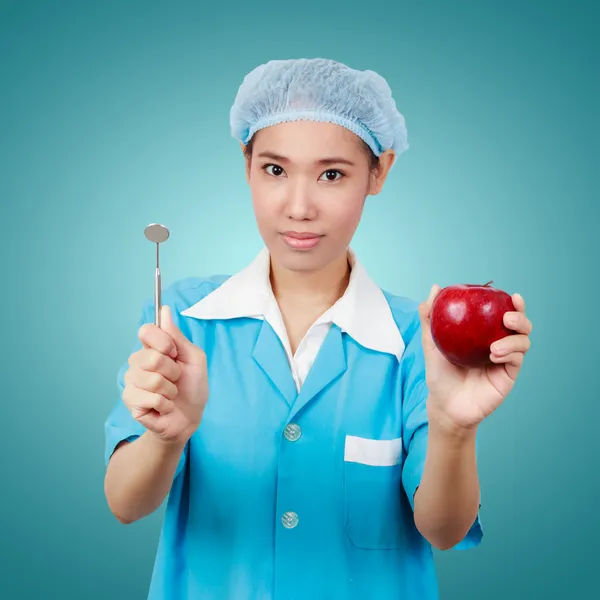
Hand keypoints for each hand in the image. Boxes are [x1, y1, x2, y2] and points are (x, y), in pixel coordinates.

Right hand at [122, 305, 208, 444]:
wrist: (189, 417)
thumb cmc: (192, 386)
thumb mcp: (193, 358)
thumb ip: (177, 336)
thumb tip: (164, 310)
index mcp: (152, 348)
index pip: (146, 331)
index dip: (163, 342)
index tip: (174, 352)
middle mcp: (137, 361)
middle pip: (151, 357)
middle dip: (172, 370)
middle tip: (176, 378)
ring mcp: (131, 381)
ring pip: (152, 379)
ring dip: (170, 389)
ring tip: (171, 393)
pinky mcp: (130, 400)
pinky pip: (151, 397)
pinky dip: (165, 404)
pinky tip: (164, 406)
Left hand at [419, 285, 531, 431]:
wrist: (444, 405)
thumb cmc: (439, 374)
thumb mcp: (431, 343)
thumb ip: (431, 317)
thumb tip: (435, 288)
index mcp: (484, 334)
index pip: (503, 313)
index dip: (512, 303)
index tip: (511, 295)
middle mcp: (499, 343)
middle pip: (521, 325)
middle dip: (520, 317)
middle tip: (507, 317)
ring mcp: (506, 359)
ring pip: (523, 341)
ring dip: (514, 339)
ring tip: (494, 346)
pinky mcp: (508, 375)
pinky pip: (517, 359)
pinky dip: (510, 353)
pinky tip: (494, 354)